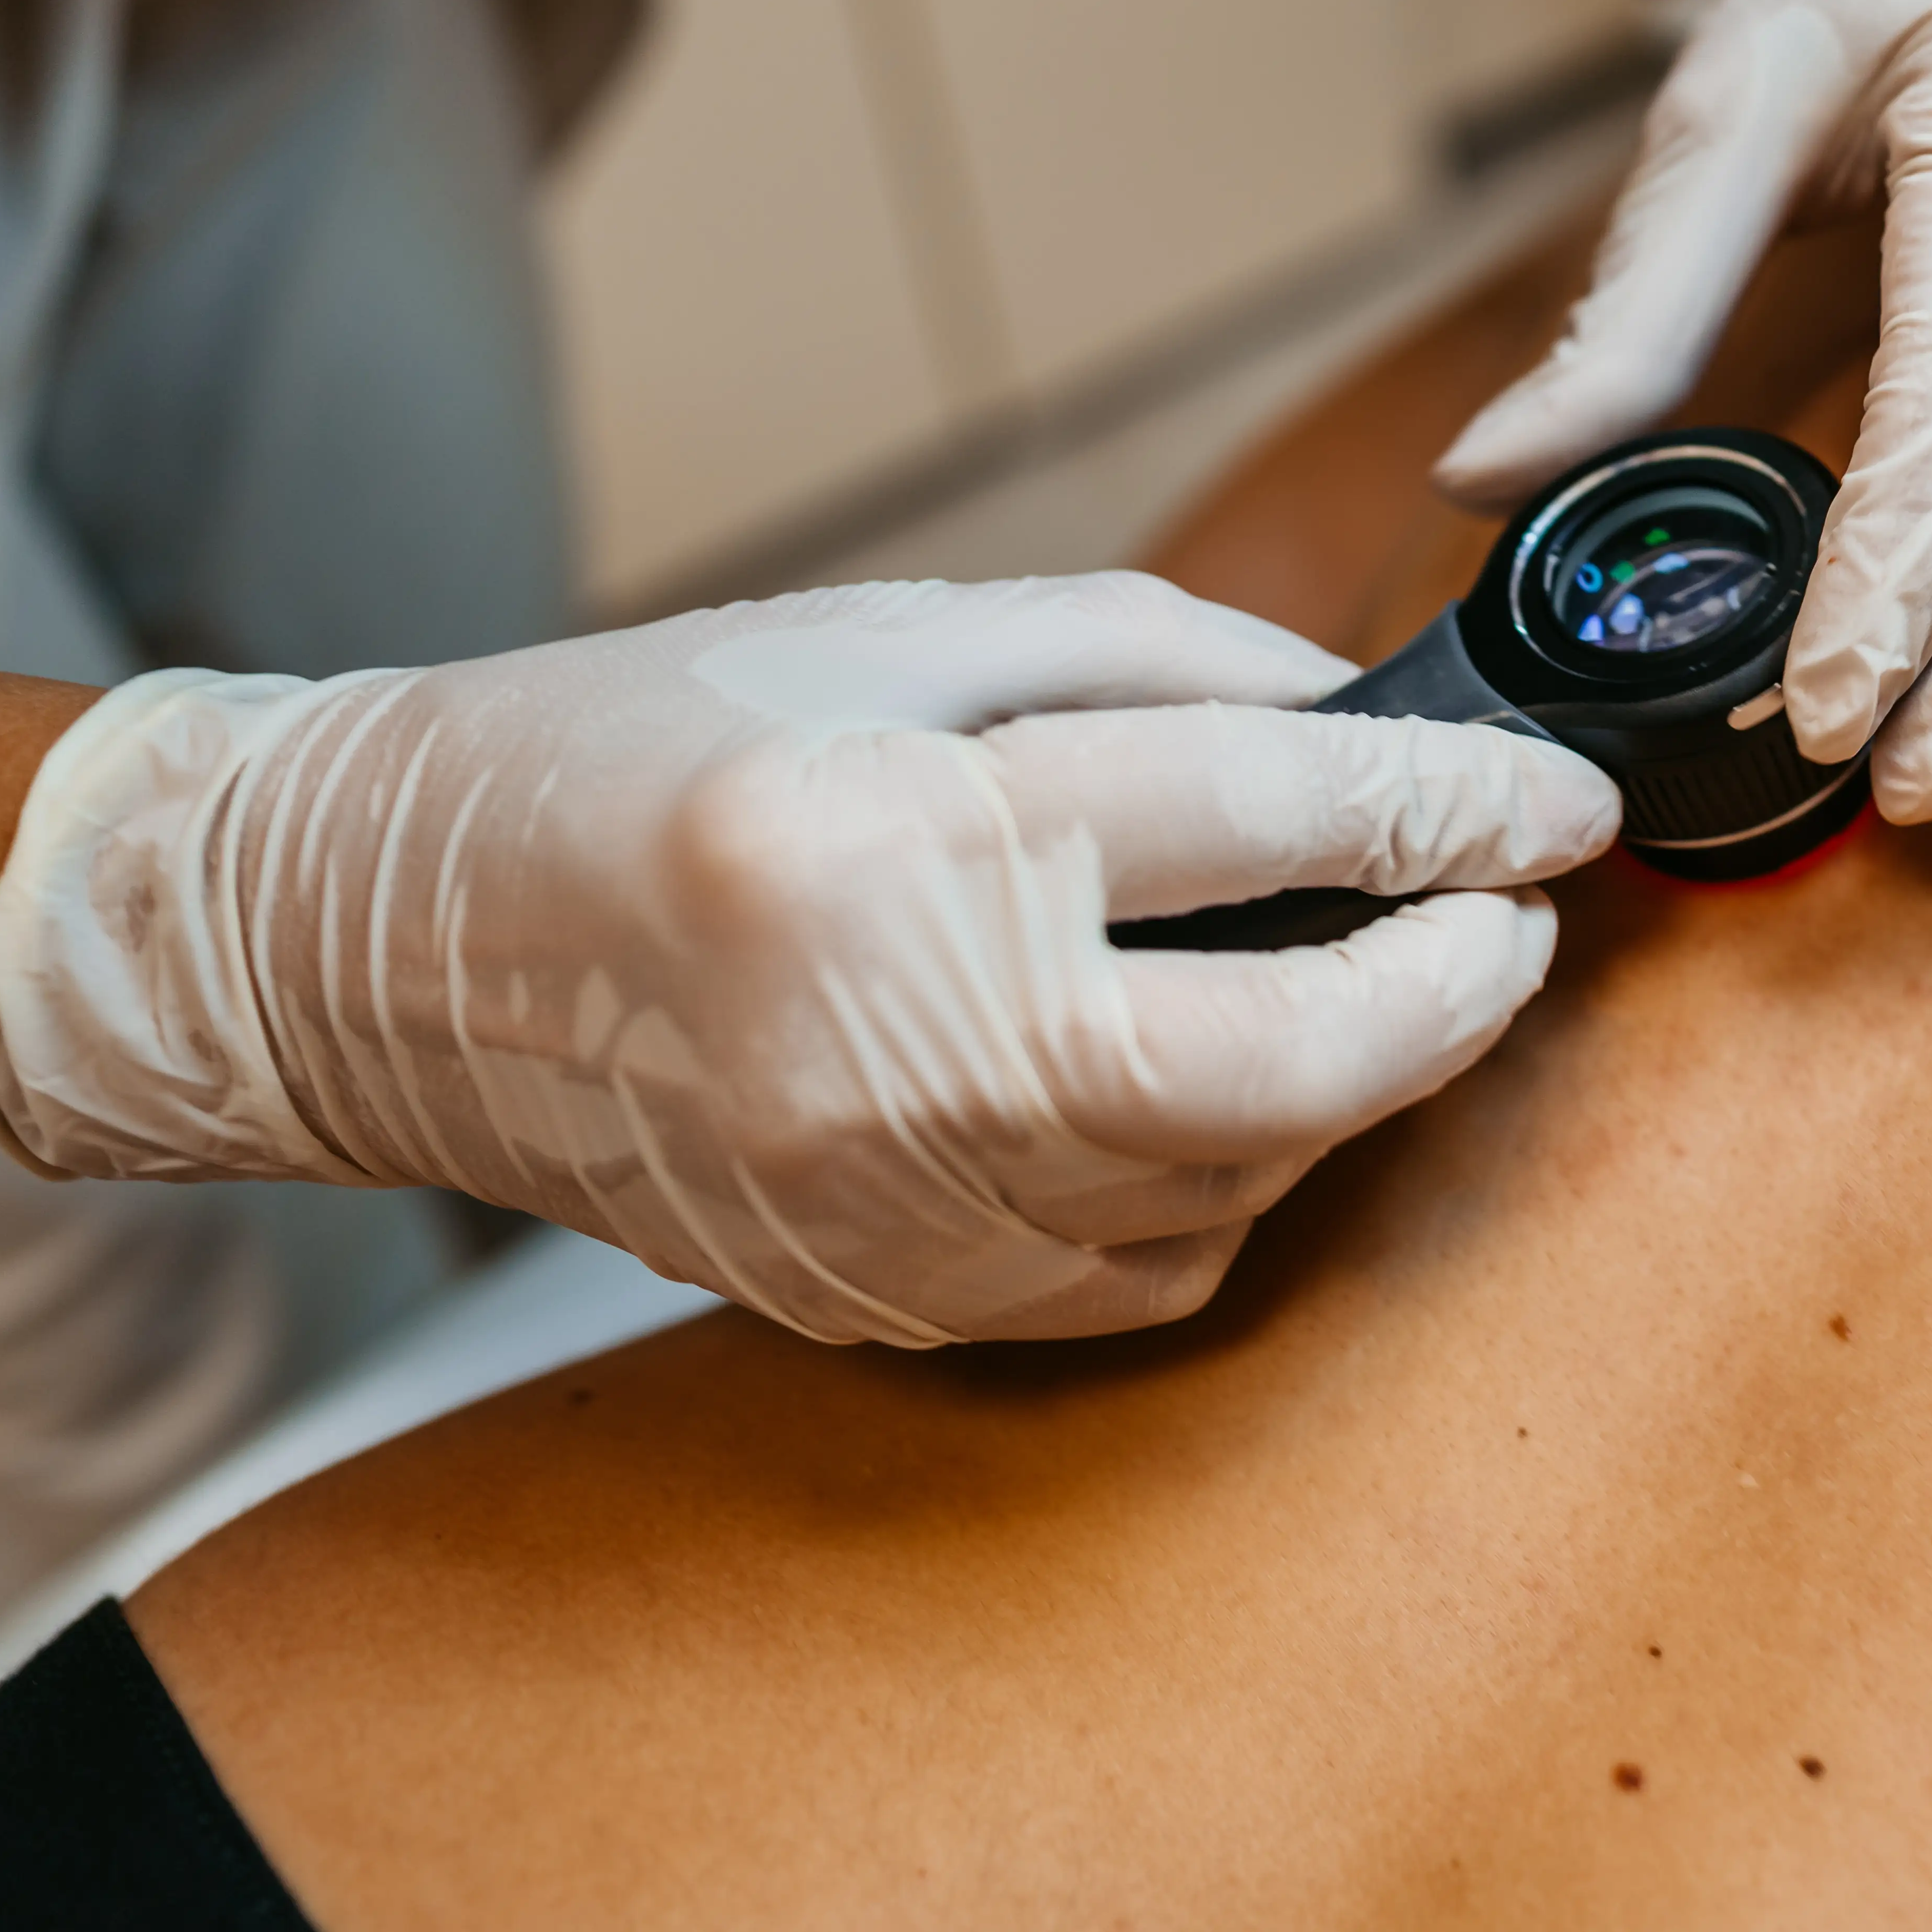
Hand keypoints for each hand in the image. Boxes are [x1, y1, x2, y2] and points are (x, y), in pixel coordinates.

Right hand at [0, 577, 1618, 1344]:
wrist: (373, 947)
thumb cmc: (623, 750)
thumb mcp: (883, 635)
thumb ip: (1146, 659)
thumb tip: (1359, 715)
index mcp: (891, 835)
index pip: (1265, 821)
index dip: (1455, 810)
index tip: (1557, 803)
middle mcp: (891, 1045)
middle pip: (1291, 1055)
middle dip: (1458, 988)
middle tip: (1520, 916)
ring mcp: (885, 1205)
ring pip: (1239, 1178)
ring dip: (1360, 1083)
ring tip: (1389, 979)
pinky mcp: (879, 1296)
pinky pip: (1142, 1267)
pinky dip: (1233, 1177)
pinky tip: (1236, 1086)